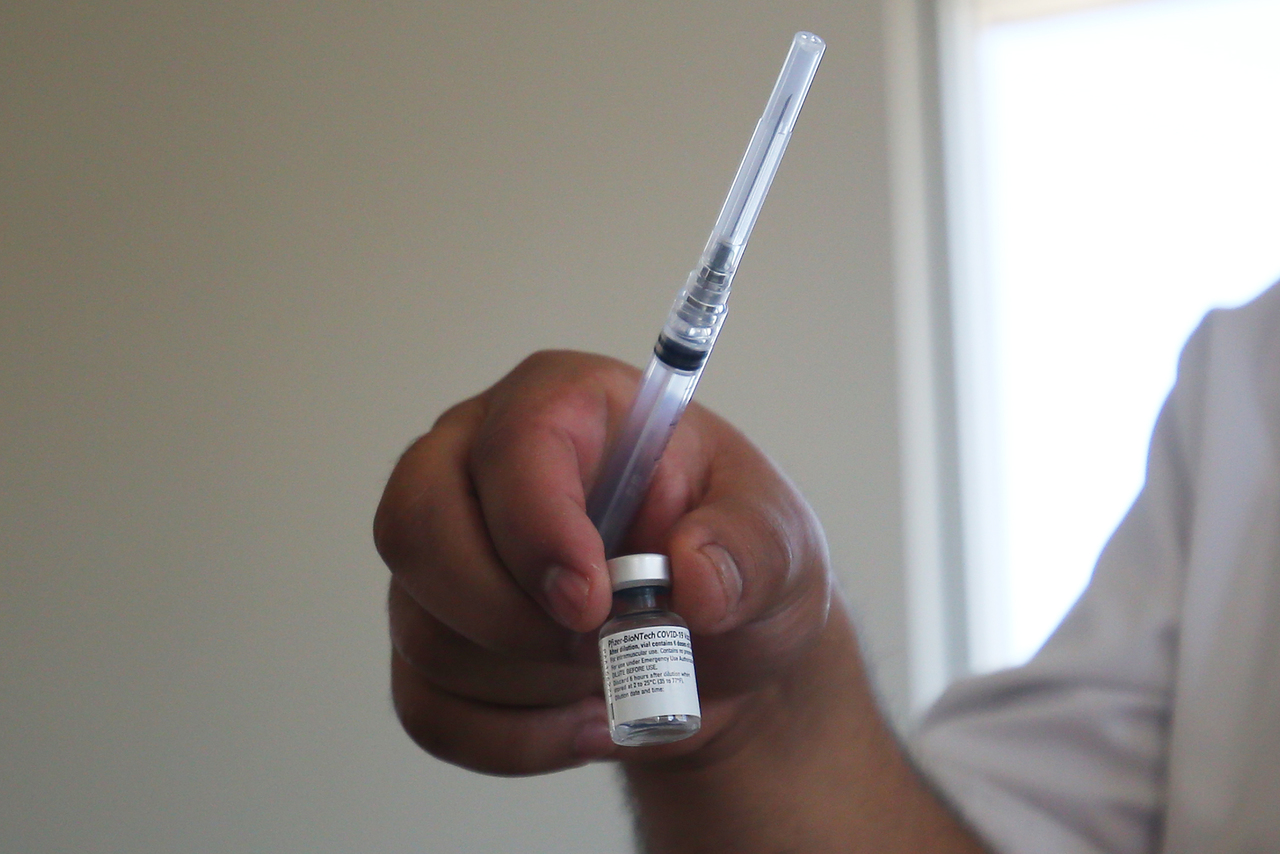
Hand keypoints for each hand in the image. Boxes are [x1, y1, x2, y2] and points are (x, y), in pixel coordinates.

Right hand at [373, 350, 833, 774]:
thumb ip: (749, 547)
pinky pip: (427, 707)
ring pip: (425, 630)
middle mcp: (477, 463)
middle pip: (415, 527)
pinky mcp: (431, 634)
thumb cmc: (734, 559)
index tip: (595, 602)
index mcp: (562, 404)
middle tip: (601, 647)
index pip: (511, 445)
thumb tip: (693, 578)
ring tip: (614, 676)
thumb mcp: (777, 540)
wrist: (718, 648)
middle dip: (510, 617)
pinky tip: (582, 721)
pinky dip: (512, 738)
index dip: (538, 527)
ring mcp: (442, 553)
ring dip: (533, 683)